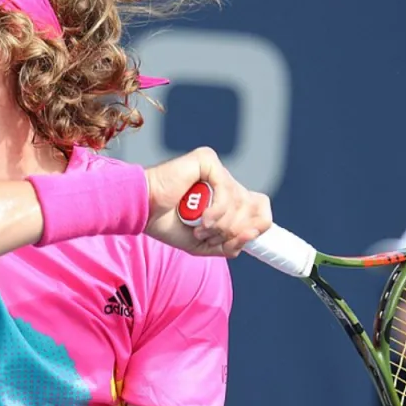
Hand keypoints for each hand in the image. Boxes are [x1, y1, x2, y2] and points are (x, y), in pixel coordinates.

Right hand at [144, 147, 271, 256]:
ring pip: (240, 201)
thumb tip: (253, 233)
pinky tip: (203, 219)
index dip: (259, 224)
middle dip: (233, 229)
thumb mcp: (205, 245)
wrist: (144, 212)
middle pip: (253, 207)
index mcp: (228, 200)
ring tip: (200, 227)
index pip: (260, 208)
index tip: (246, 237)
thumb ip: (230, 245)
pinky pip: (227, 188)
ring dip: (221, 223)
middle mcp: (226, 183)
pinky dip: (217, 210)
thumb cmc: (168, 225)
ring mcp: (217, 170)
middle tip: (209, 234)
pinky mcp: (207, 160)